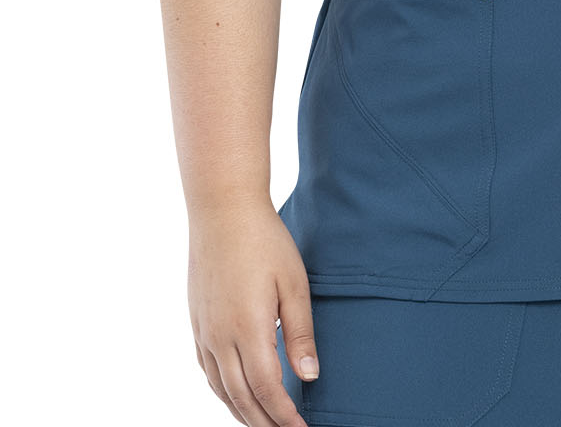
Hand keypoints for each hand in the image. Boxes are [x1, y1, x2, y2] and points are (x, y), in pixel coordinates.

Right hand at [187, 196, 317, 426]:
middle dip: (265, 423)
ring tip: (264, 423)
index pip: (268, 390)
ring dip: (242, 412)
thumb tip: (309, 377)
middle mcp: (220, 338)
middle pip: (242, 397)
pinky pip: (206, 370)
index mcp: (248, 330)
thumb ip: (300, 333)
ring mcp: (204, 331)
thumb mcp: (294, 283)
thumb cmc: (264, 240)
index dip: (284, 416)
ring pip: (220, 389)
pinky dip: (222, 392)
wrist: (222, 209)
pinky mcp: (196, 321)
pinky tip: (234, 394)